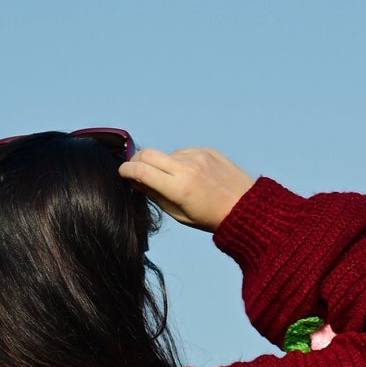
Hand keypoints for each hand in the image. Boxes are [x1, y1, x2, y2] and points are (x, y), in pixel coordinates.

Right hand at [118, 146, 255, 230]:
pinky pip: (183, 152)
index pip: (141, 171)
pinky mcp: (206, 149)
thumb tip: (135, 182)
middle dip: (136, 160)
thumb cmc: (209, 217)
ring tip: (173, 180)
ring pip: (166, 153)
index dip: (126, 170)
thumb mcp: (179, 214)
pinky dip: (179, 161)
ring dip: (161, 163)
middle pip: (148, 154)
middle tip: (135, 170)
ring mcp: (197, 155)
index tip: (122, 173)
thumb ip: (155, 195)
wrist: (244, 206)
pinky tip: (190, 175)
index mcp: (179, 188)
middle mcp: (186, 167)